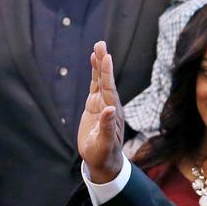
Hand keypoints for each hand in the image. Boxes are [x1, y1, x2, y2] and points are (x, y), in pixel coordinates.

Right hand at [78, 41, 124, 183]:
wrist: (103, 161)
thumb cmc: (104, 155)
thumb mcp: (104, 144)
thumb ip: (108, 128)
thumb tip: (108, 110)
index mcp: (112, 112)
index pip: (109, 89)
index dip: (107, 73)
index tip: (106, 57)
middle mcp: (109, 104)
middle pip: (105, 80)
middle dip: (103, 63)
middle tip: (101, 44)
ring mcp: (102, 104)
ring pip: (101, 80)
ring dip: (99, 64)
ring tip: (98, 47)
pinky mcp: (94, 106)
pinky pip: (95, 86)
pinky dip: (95, 74)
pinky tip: (94, 62)